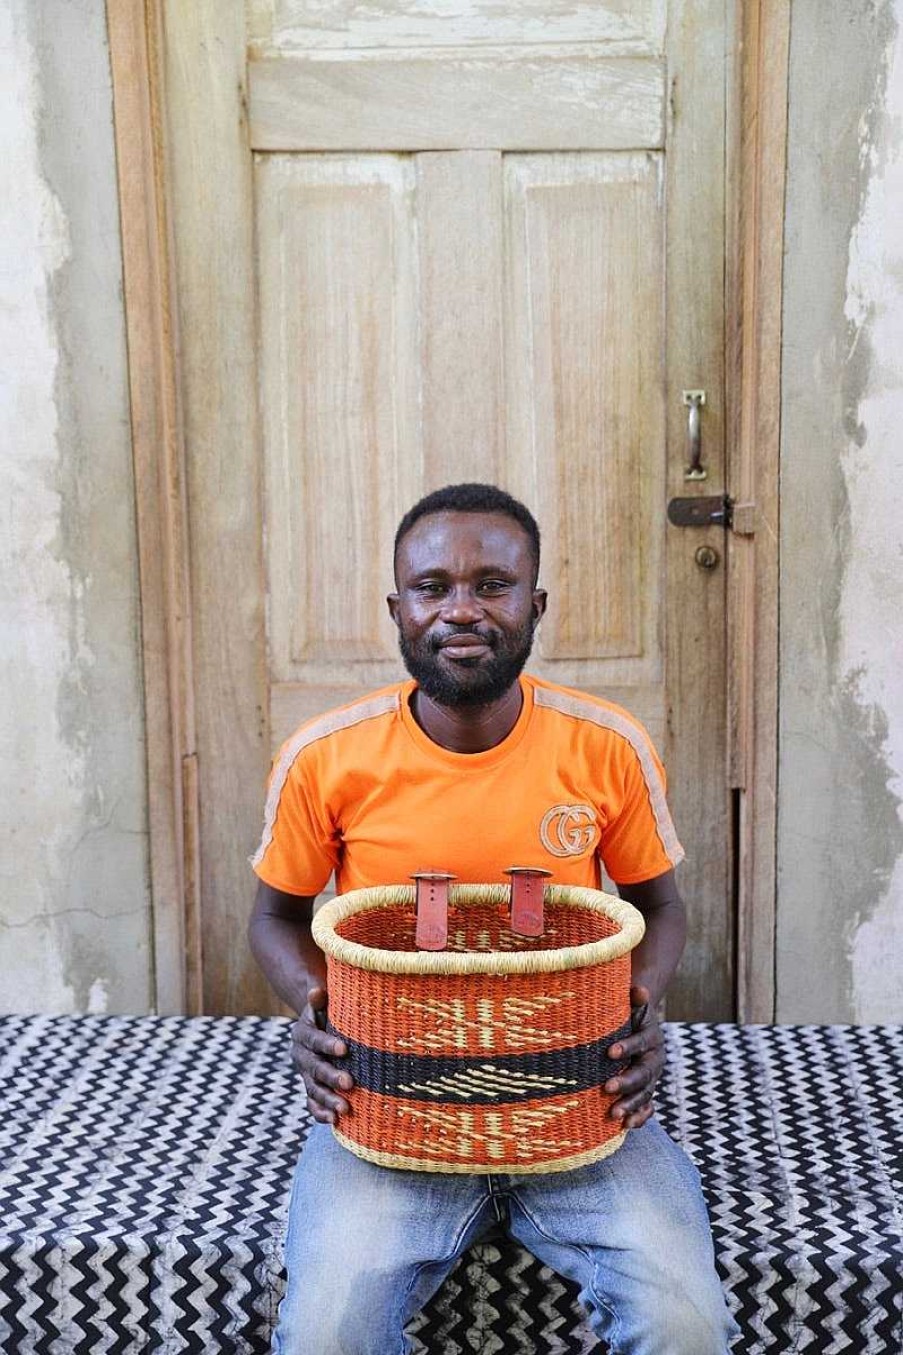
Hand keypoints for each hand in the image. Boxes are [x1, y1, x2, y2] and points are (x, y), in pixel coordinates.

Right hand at [290, 986, 353, 1123]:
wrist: (318, 1027)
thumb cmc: (329, 1012)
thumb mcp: (324, 1003)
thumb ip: (321, 998)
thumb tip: (316, 990)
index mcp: (303, 1033)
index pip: (314, 1039)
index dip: (327, 1044)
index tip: (345, 1049)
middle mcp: (300, 1055)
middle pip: (314, 1068)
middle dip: (331, 1076)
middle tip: (349, 1083)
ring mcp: (304, 1075)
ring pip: (313, 1089)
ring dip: (328, 1100)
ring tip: (345, 1109)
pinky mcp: (310, 1088)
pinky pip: (312, 1104)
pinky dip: (320, 1113)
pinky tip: (334, 1121)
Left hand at [604, 984, 663, 1129]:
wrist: (639, 1027)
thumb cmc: (628, 1015)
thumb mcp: (631, 1005)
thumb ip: (634, 999)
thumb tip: (639, 988)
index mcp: (651, 1037)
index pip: (640, 1042)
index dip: (627, 1047)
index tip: (609, 1052)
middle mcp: (655, 1060)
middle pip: (643, 1073)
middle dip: (626, 1082)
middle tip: (606, 1088)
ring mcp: (652, 1078)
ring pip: (645, 1094)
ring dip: (631, 1105)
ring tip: (613, 1114)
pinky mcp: (647, 1091)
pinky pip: (647, 1107)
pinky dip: (640, 1117)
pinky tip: (626, 1126)